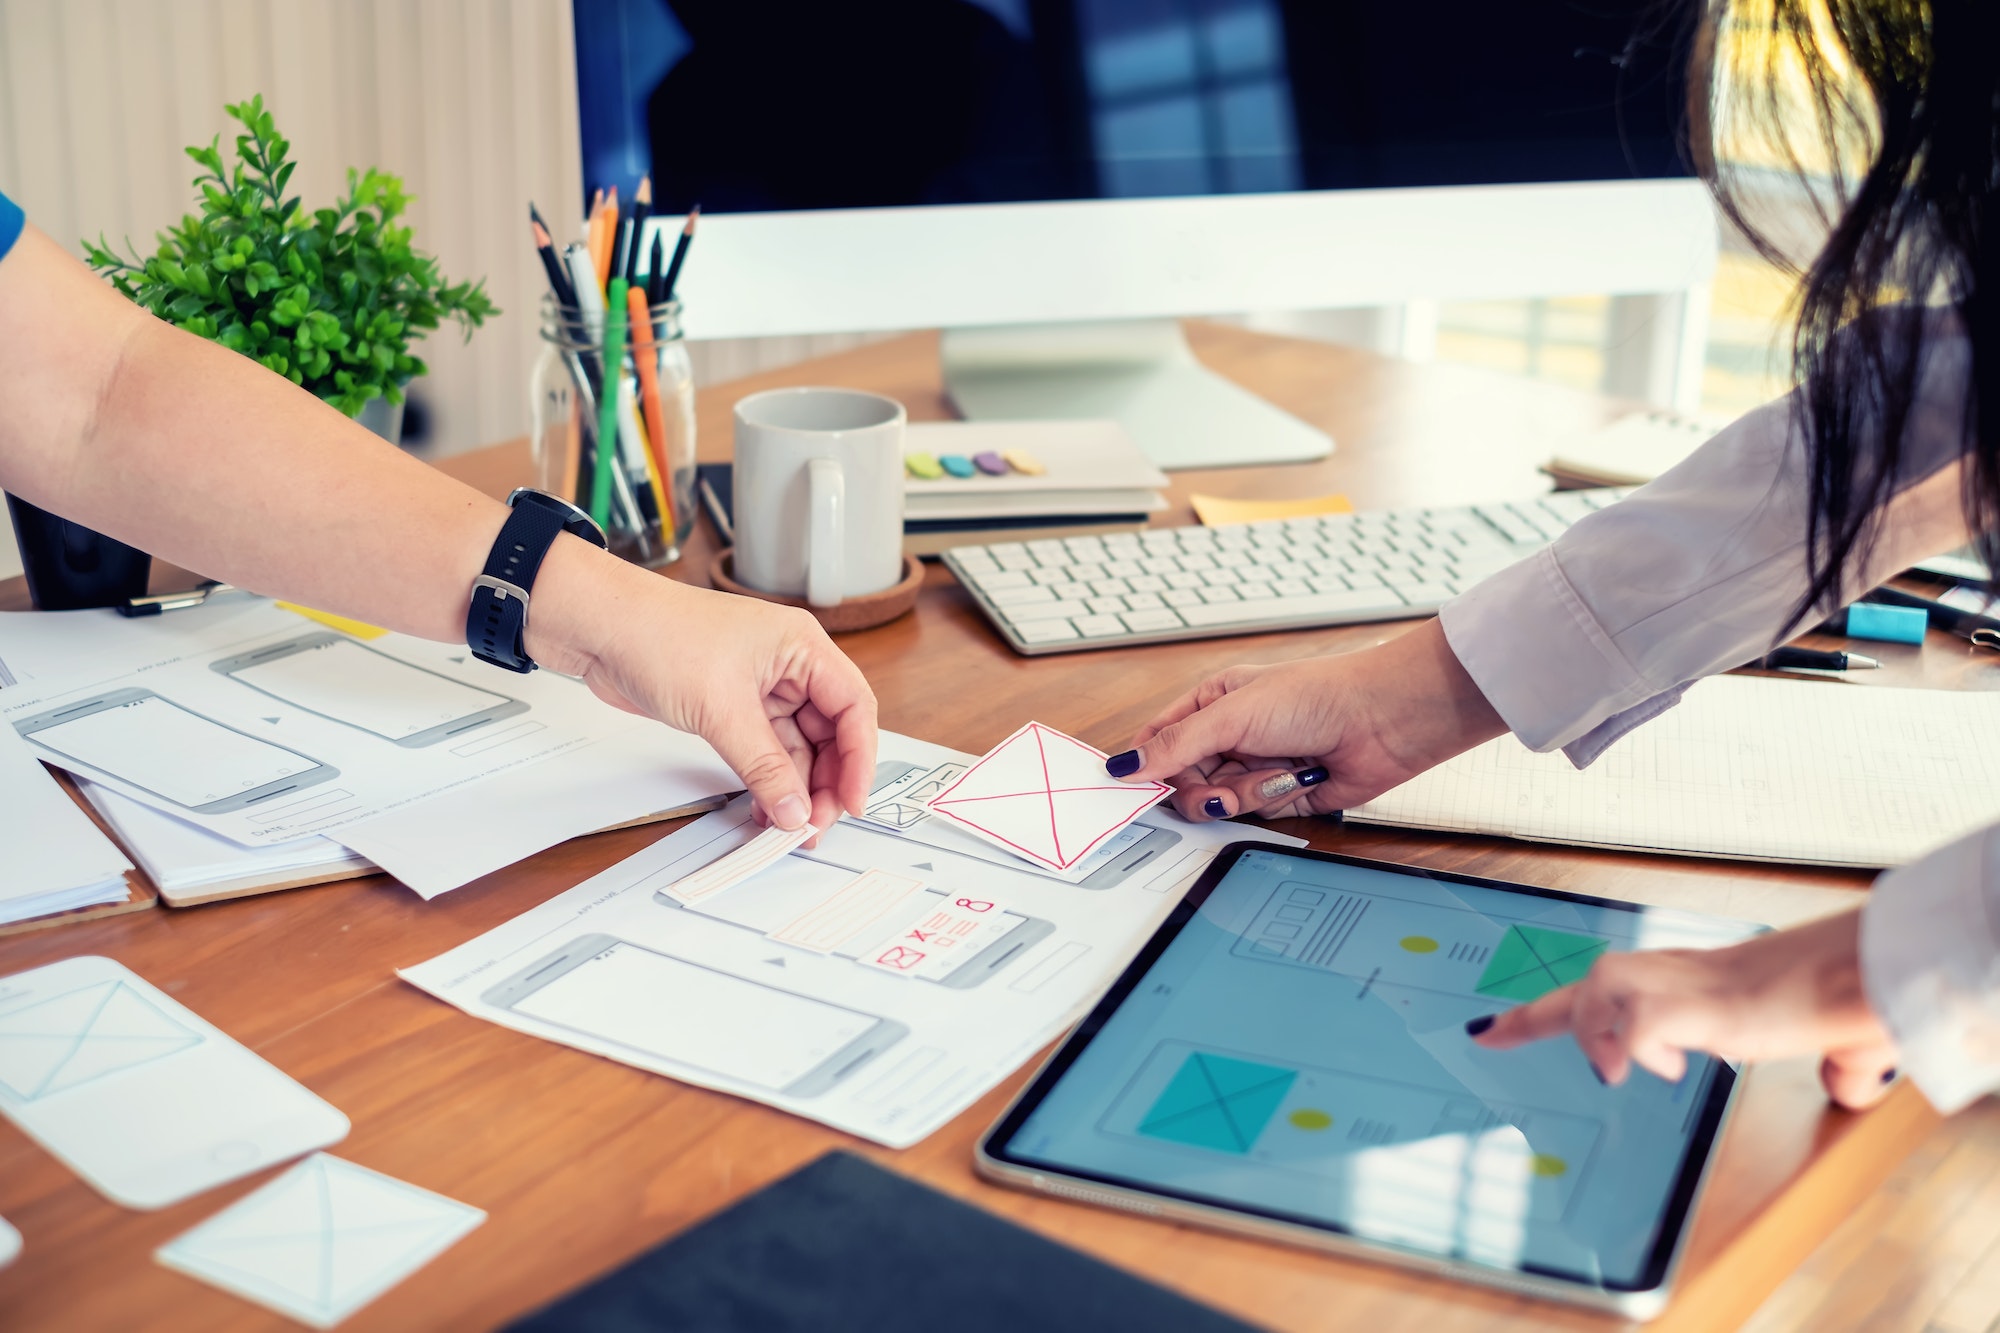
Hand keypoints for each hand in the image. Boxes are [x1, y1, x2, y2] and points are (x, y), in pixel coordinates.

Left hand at [530, 542, 877, 835]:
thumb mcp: (720, 709)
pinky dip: (768, 780)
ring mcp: (760, 687)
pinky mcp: (731, 707)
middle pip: (830, 733)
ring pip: (797, 747)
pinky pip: (764, 751)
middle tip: (815, 824)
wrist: (597, 628)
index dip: (860, 758)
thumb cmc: (658, 634)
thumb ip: (763, 766)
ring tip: (789, 826)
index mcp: (801, 647)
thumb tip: (796, 810)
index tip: (851, 801)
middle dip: (827, 781)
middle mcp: (788, 666)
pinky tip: (766, 809)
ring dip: (796, 787)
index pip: (853, 707)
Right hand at [1107, 620, 1506, 820]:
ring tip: (1276, 772)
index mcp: (1210, 704)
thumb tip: (1125, 765)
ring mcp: (1252, 767)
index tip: (1138, 789)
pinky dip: (1273, 800)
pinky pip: (1253, 814)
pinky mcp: (1278, 795)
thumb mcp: (1233, 714)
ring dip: (1245, 794)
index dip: (1146, 768)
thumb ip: (1176, 745)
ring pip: (1217, 803)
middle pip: (1182, 783)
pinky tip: (1297, 777)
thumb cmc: (1314, 697)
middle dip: (1204, 790)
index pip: (1158, 742)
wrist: (1382, 721)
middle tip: (1223, 788)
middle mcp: (1227, 736)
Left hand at [1471, 909, 1899, 1108]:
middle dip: (1539, 1017)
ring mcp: (1674, 984)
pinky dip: (1641, 1052)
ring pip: (1595, 996)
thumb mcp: (1821, 1035)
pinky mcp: (1684, 1006)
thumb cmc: (1839, 994)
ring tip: (1633, 1064)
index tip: (1488, 1027)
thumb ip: (1831, 1061)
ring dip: (1600, 1032)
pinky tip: (1670, 1063)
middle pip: (1587, 986)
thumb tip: (1853, 1085)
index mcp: (1688, 979)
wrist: (1853, 975)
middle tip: (1491, 1035)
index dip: (1540, 1012)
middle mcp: (1671, 972)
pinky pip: (1635, 1032)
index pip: (1600, 988)